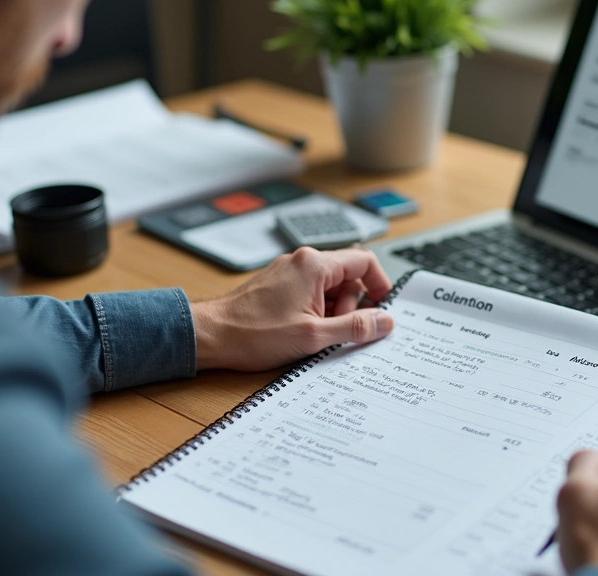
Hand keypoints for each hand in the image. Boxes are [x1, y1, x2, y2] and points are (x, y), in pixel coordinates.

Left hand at [190, 246, 394, 371]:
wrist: (212, 335)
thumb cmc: (254, 334)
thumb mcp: (314, 336)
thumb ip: (355, 327)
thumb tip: (384, 321)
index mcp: (315, 265)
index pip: (364, 261)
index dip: (380, 285)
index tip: (382, 308)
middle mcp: (302, 261)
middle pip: (347, 277)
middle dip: (350, 307)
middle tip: (336, 332)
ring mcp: (289, 272)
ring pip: (328, 288)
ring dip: (331, 312)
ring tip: (313, 335)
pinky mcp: (278, 285)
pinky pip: (310, 294)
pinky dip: (314, 312)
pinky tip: (301, 332)